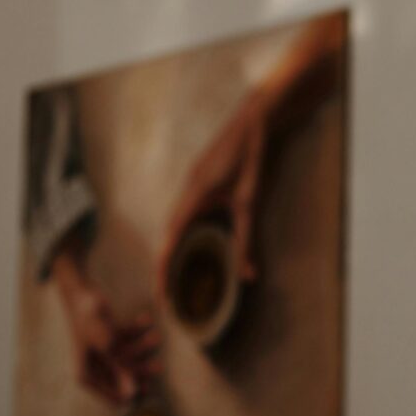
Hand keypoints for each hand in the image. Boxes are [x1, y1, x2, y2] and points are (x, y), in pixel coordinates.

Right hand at [52, 246, 160, 403]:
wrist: (80, 290)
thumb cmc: (89, 318)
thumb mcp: (107, 345)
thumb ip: (120, 370)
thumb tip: (133, 395)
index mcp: (87, 376)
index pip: (114, 398)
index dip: (132, 393)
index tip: (148, 387)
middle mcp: (94, 368)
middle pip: (124, 379)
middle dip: (141, 371)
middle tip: (158, 366)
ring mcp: (102, 354)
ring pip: (129, 359)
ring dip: (143, 348)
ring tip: (155, 337)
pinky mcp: (109, 339)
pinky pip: (128, 341)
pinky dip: (137, 331)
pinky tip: (146, 320)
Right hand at [158, 88, 268, 298]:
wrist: (254, 119)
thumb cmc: (252, 157)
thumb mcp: (249, 202)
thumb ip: (245, 240)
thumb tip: (247, 276)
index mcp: (193, 198)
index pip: (169, 243)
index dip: (162, 272)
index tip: (161, 295)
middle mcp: (185, 193)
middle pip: (166, 238)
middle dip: (163, 268)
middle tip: (165, 296)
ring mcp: (189, 186)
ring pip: (173, 227)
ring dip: (170, 252)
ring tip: (172, 278)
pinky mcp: (197, 183)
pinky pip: (181, 216)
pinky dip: (180, 237)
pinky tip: (188, 248)